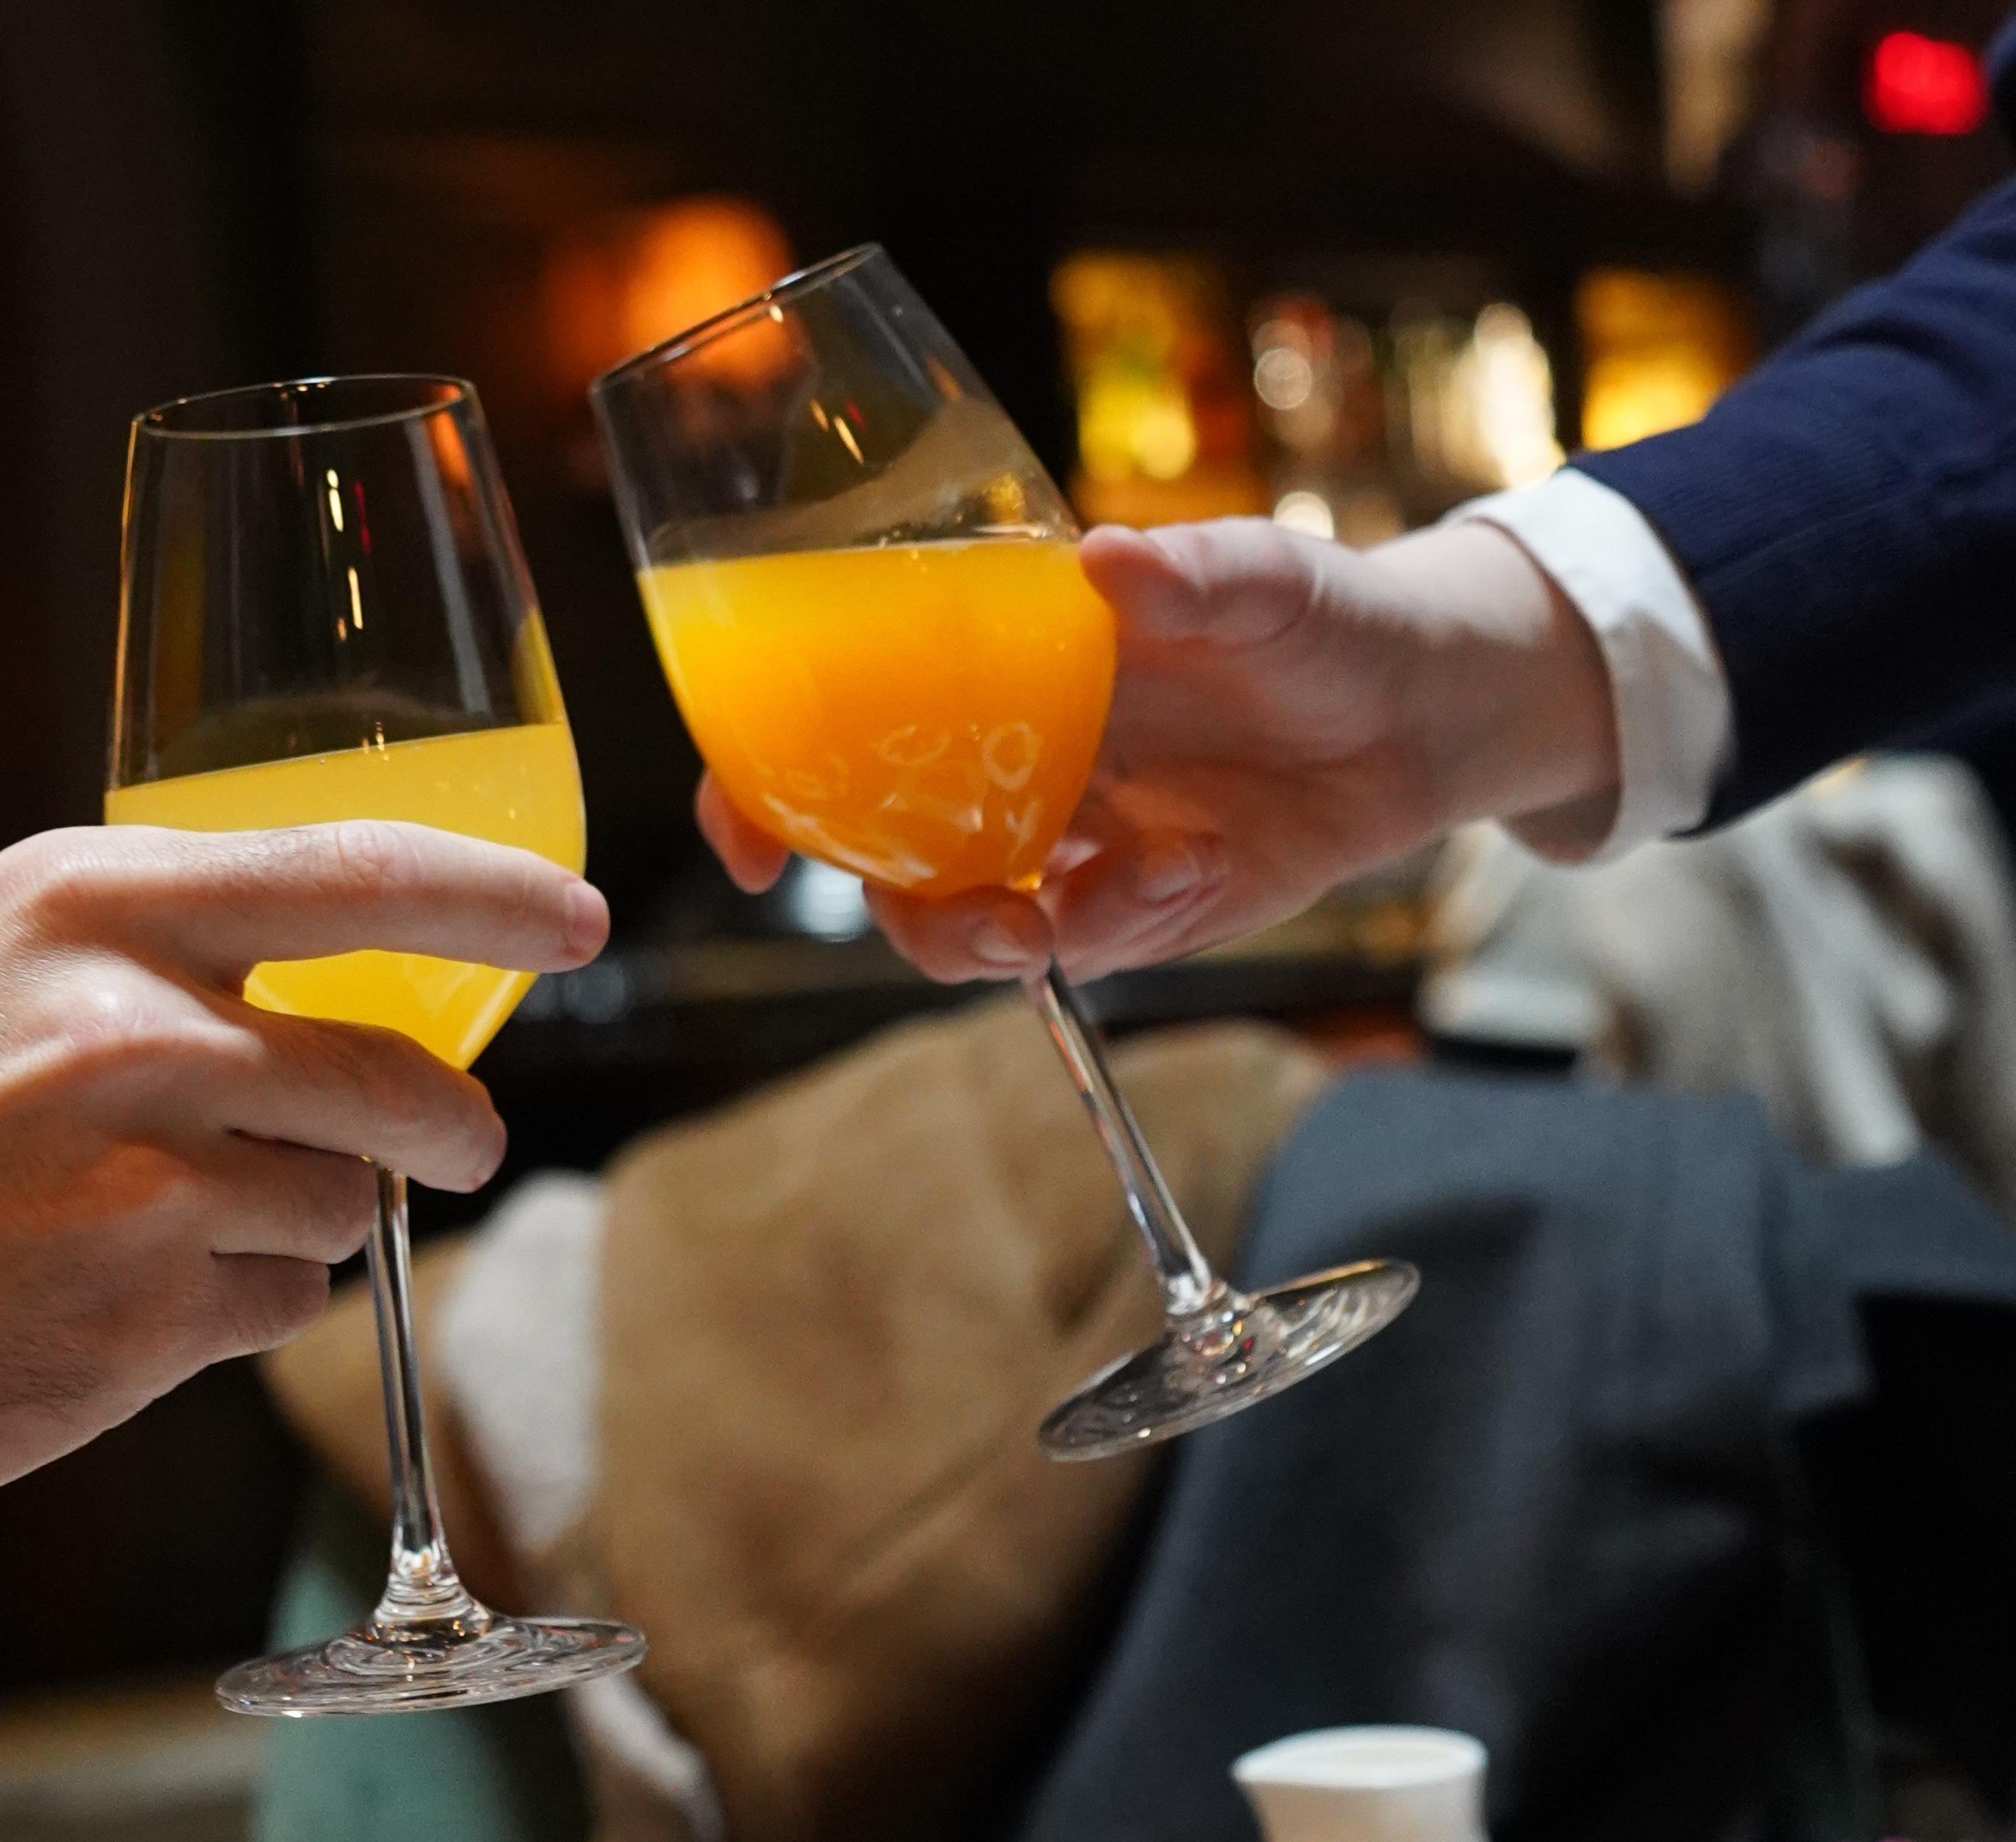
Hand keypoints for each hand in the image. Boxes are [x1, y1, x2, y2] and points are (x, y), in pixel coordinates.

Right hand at [0, 821, 607, 1597]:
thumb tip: (271, 979)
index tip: (579, 919)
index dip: (499, 899)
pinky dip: (229, 1313)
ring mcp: (140, 1195)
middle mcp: (133, 1036)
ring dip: (294, 1231)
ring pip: (336, 1217)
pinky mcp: (132, 1335)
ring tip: (149, 1236)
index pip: (360, 875)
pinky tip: (108, 1307)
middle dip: (443, 1132)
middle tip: (442, 1150)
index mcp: (82, 906)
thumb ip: (117, 958)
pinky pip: (270, 1318)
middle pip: (398, 1088)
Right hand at [693, 514, 1618, 984]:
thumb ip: (1191, 571)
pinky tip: (1199, 872)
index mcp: (988, 670)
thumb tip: (1106, 559)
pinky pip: (1085, 944)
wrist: (1424, 710)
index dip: (761, 790)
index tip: (755, 843)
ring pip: (965, 923)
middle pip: (882, 860)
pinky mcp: (1129, 908)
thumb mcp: (1266, 577)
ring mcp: (1060, 844)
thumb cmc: (1323, 618)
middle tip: (990, 920)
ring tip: (1075, 922)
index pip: (829, 731)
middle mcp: (1000, 763)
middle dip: (908, 909)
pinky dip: (1128, 923)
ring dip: (999, 940)